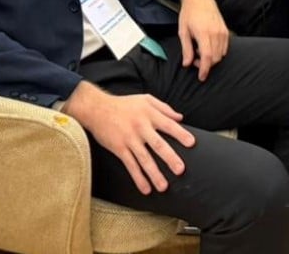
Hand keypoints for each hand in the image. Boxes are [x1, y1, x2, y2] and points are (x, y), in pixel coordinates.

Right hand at [63, 82, 193, 193]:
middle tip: (180, 170)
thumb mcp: (145, 99)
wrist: (96, 108)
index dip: (180, 134)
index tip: (191, 143)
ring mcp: (129, 139)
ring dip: (154, 174)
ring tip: (163, 187)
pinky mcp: (119, 148)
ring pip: (144, 159)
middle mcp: (140, 127)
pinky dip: (138, 177)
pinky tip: (145, 188)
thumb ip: (164, 108)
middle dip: (169, 158)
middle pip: (158, 144)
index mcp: (149, 114)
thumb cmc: (124, 104)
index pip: (168, 125)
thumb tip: (180, 117)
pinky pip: (130, 165)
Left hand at [178, 0, 228, 80]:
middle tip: (194, 60)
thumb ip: (186, 49)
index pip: (207, 57)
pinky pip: (224, 48)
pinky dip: (217, 52)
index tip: (201, 77)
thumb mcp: (183, 31)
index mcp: (203, 33)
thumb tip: (187, 64)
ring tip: (199, 51)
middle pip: (215, 58)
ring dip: (211, 58)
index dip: (205, 69)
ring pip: (221, 54)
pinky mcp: (225, 30)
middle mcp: (215, 33)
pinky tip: (207, 47)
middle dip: (206, 64)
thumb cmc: (189, 13)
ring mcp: (222, 31)